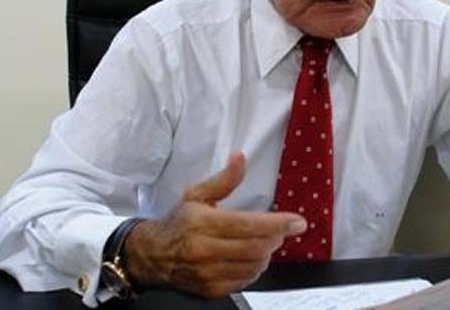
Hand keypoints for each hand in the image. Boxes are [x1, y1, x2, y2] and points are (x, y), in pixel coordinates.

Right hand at [123, 152, 306, 298]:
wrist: (152, 255)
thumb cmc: (178, 223)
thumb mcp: (196, 194)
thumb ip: (224, 179)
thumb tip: (240, 158)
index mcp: (201, 223)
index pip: (249, 225)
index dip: (278, 224)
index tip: (297, 222)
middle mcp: (203, 250)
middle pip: (256, 248)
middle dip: (276, 238)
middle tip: (281, 230)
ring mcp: (207, 273)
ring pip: (253, 266)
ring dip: (267, 253)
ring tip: (266, 241)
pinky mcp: (210, 290)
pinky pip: (245, 281)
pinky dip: (255, 268)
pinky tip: (253, 257)